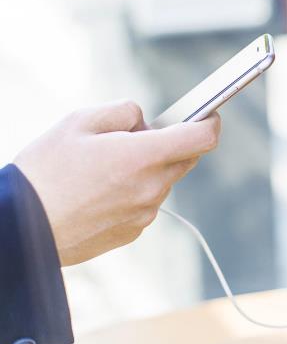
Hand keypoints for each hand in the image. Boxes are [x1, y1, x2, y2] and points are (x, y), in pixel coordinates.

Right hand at [14, 101, 221, 265]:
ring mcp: (145, 213)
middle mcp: (152, 187)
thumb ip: (124, 112)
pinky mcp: (133, 231)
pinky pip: (147, 202)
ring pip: (164, 181)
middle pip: (186, 159)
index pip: (202, 138)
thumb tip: (145, 122)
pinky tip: (101, 190)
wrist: (20, 230)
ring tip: (107, 166)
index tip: (209, 114)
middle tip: (140, 136)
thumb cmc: (45, 171)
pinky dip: (136, 190)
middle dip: (174, 143)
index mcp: (143, 157)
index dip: (210, 122)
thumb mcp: (79, 121)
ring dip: (151, 168)